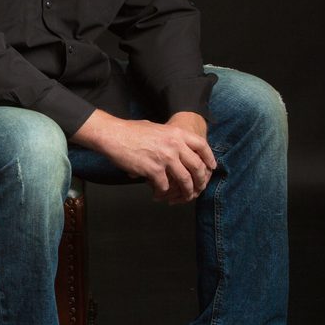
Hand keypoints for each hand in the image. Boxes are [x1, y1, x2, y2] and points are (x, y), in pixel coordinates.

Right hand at [72, 109, 215, 204]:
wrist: (113, 135)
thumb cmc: (130, 131)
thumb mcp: (156, 127)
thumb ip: (168, 137)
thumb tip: (175, 144)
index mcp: (176, 133)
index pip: (202, 146)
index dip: (209, 158)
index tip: (211, 168)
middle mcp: (175, 145)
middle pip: (197, 167)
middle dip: (200, 180)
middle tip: (199, 188)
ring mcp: (165, 158)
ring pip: (184, 180)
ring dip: (186, 191)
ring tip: (183, 197)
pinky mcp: (153, 170)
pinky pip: (165, 186)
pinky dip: (162, 192)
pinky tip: (157, 194)